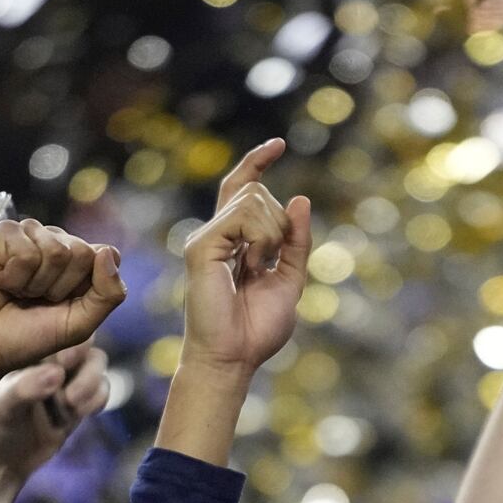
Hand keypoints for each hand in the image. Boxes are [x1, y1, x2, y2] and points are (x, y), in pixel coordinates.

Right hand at [0, 219, 125, 380]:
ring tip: (16, 292)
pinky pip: (27, 248)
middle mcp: (57, 246)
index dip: (86, 286)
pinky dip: (15, 275)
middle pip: (83, 252)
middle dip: (60, 287)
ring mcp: (30, 236)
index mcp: (79, 266)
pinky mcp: (3, 233)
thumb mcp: (78, 325)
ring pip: (57, 249)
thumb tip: (108, 252)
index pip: (107, 255)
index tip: (62, 305)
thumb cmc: (25, 337)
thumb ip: (107, 294)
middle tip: (34, 300)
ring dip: (36, 283)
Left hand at [0, 344, 110, 483]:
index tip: (65, 363)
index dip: (72, 343)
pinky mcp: (79, 403)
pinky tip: (79, 414)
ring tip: (72, 405)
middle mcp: (52, 362)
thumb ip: (26, 388)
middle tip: (71, 392)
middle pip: (87, 348)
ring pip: (97, 369)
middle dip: (87, 368)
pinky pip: (100, 393)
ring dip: (91, 385)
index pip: (61, 333)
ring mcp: (68, 382)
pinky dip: (96, 400)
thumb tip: (58, 374)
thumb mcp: (3, 406)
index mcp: (31, 351)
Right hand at [183, 139, 309, 374]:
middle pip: (257, 192)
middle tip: (269, 263)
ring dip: (272, 235)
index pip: (242, 188)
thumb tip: (301, 198)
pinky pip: (243, 218)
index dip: (258, 162)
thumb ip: (296, 242)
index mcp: (233, 240)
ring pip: (254, 201)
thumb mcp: (290, 279)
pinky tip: (251, 267)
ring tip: (257, 270)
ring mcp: (205, 238)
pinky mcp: (201, 246)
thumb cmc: (256, 328)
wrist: (234, 358)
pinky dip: (260, 241)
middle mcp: (215, 234)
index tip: (278, 144)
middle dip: (280, 223)